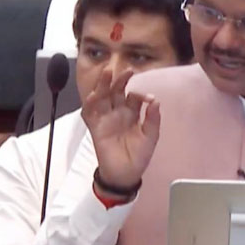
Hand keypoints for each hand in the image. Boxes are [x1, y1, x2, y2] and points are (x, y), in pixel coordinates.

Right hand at [81, 68, 159, 188]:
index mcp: (131, 113)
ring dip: (103, 85)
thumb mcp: (150, 136)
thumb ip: (152, 119)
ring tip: (107, 72)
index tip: (149, 99)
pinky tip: (94, 95)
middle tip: (126, 70)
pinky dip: (90, 103)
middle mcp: (117, 112)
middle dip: (120, 80)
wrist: (126, 174)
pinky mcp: (95, 128)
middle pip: (115, 91)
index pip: (133, 96)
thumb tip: (155, 101)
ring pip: (101, 97)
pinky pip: (89, 113)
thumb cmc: (139, 155)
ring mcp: (105, 119)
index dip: (140, 95)